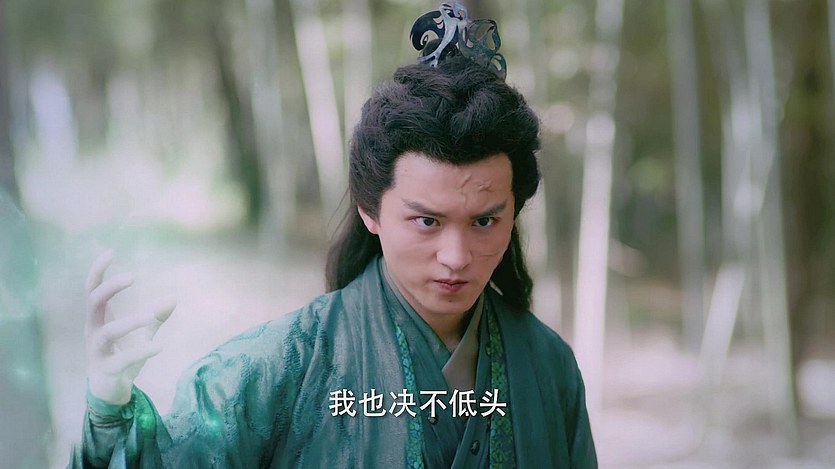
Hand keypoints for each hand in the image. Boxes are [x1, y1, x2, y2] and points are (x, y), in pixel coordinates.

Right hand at [85, 250, 174, 404]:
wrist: (110, 394)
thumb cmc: (121, 360)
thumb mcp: (140, 336)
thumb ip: (154, 319)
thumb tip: (173, 298)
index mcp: (98, 321)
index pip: (92, 290)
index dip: (97, 271)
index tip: (110, 252)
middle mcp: (93, 332)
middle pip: (93, 303)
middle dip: (110, 287)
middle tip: (133, 277)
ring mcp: (97, 352)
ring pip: (108, 331)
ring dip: (131, 320)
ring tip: (153, 314)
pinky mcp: (107, 370)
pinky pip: (123, 359)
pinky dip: (142, 351)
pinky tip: (160, 345)